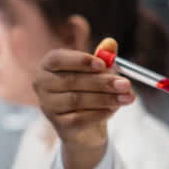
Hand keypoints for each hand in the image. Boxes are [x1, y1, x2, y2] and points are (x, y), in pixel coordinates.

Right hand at [32, 37, 135, 168]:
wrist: (85, 125)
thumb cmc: (89, 90)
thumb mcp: (98, 71)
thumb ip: (104, 57)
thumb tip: (111, 43)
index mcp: (49, 65)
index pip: (58, 59)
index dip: (80, 61)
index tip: (103, 65)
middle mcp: (42, 84)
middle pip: (71, 81)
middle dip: (102, 82)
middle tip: (125, 84)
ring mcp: (48, 105)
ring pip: (77, 100)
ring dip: (105, 98)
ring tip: (126, 97)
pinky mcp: (58, 124)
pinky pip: (79, 118)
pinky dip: (99, 113)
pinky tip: (113, 110)